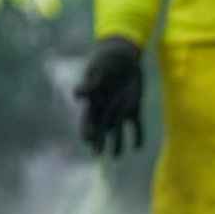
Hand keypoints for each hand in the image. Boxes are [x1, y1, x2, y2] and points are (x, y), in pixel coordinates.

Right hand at [75, 37, 143, 156]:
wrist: (122, 56)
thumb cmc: (106, 62)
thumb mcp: (96, 71)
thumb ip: (89, 85)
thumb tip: (76, 95)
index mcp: (95, 103)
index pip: (88, 120)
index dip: (87, 130)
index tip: (88, 139)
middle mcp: (106, 110)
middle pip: (101, 130)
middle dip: (99, 142)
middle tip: (98, 154)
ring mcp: (120, 111)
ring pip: (118, 131)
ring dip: (117, 143)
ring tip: (117, 156)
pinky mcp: (134, 108)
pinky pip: (136, 125)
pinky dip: (137, 135)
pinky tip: (138, 147)